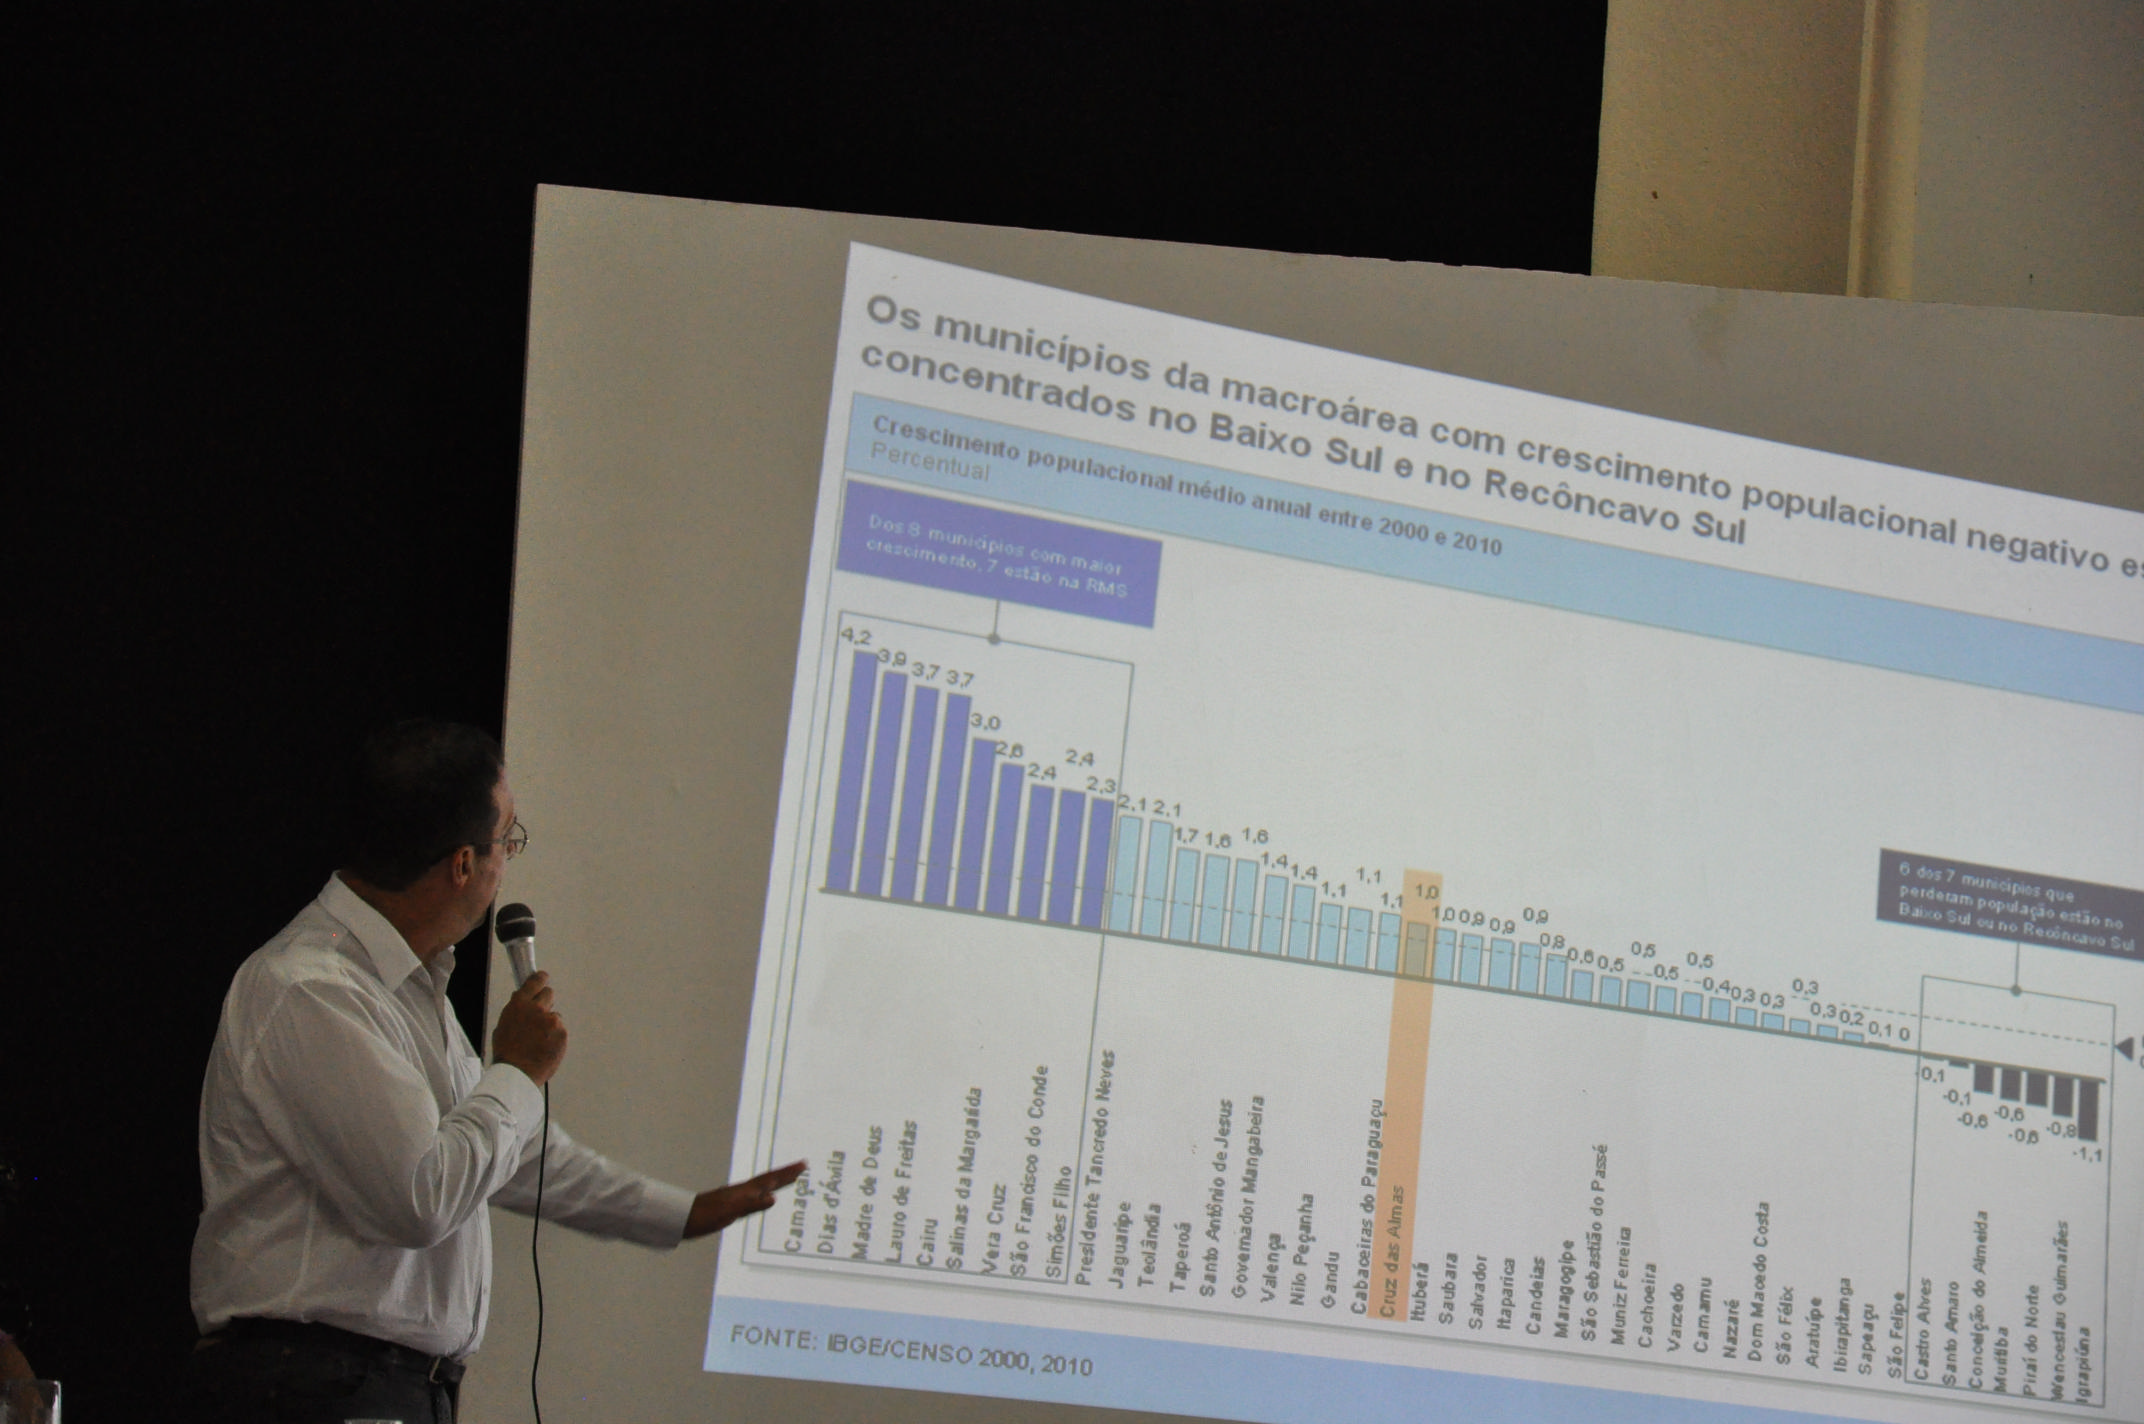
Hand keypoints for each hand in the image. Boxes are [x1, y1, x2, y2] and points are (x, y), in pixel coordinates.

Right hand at [491, 970, 567, 1085]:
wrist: (517, 1073)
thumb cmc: (507, 1053)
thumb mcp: (503, 1026)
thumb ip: (515, 1010)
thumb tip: (520, 998)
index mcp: (519, 1004)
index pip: (534, 982)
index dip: (540, 978)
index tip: (543, 977)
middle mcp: (537, 1008)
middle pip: (549, 994)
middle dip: (546, 1002)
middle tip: (541, 1015)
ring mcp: (551, 1020)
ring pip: (555, 1015)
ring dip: (550, 1024)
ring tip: (539, 1041)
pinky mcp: (562, 1032)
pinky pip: (560, 1030)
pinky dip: (555, 1037)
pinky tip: (545, 1047)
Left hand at [684, 1160, 806, 1238]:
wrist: (680, 1219)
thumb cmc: (703, 1217)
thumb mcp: (729, 1212)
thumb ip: (751, 1205)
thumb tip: (773, 1198)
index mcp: (743, 1192)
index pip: (770, 1180)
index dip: (786, 1174)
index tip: (802, 1165)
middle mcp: (741, 1191)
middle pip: (767, 1180)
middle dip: (785, 1174)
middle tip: (801, 1167)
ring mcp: (735, 1197)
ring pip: (761, 1186)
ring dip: (776, 1182)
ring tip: (788, 1179)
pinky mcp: (729, 1205)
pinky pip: (754, 1196)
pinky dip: (764, 1194)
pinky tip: (762, 1198)